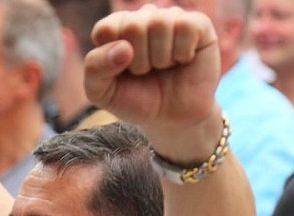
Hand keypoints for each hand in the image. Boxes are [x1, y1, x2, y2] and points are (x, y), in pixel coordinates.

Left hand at [84, 5, 219, 133]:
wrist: (172, 119)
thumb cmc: (136, 100)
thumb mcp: (102, 93)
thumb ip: (95, 69)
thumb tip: (124, 48)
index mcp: (116, 29)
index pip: (106, 29)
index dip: (113, 59)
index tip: (123, 73)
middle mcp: (142, 17)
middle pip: (133, 26)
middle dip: (139, 61)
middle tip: (146, 72)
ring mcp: (170, 18)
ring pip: (160, 23)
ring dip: (160, 58)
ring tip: (164, 67)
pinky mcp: (197, 24)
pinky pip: (186, 26)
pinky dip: (182, 52)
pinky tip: (183, 60)